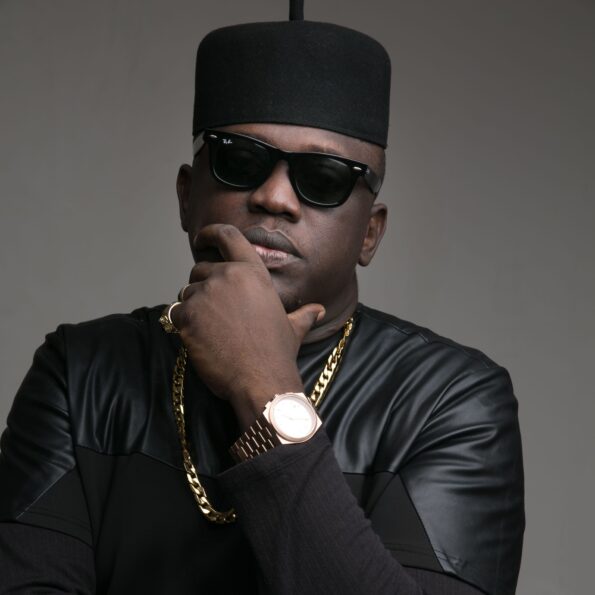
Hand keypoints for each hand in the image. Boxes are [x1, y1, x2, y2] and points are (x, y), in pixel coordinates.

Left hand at [170, 224, 324, 426]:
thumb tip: (319, 311)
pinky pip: (175, 313)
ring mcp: (206, 295)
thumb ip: (303, 314)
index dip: (211, 233)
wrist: (261, 381)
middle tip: (214, 311)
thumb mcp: (293, 327)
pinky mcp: (188, 316)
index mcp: (253, 272)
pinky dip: (183, 324)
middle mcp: (228, 276)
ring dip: (194, 307)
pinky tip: (200, 339)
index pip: (228, 236)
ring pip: (187, 293)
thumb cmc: (278, 353)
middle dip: (203, 286)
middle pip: (200, 269)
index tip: (201, 239)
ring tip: (212, 330)